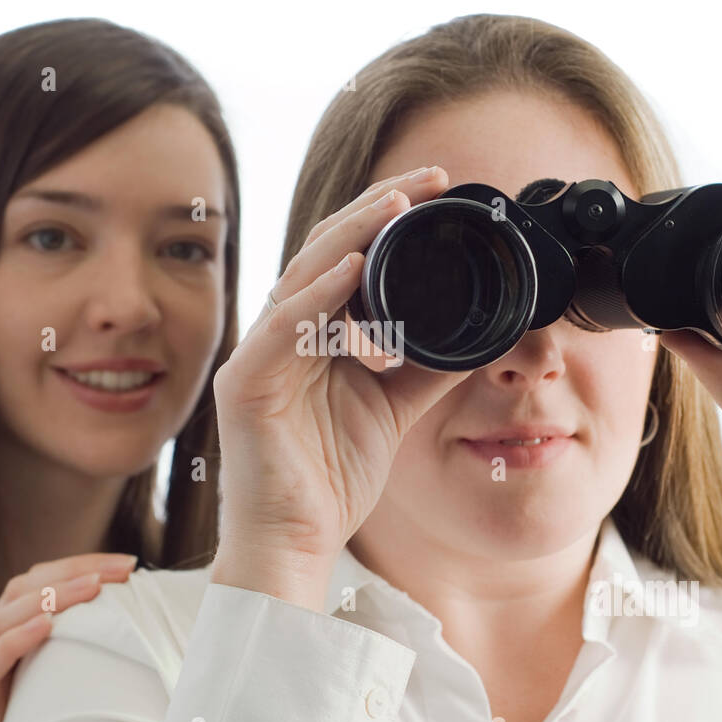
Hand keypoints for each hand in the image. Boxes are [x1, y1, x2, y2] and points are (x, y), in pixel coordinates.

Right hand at [0, 552, 137, 721]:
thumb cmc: (44, 720)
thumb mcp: (68, 672)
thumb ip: (88, 642)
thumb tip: (145, 617)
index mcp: (13, 627)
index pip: (42, 578)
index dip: (81, 564)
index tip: (127, 564)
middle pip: (23, 587)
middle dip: (73, 572)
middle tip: (118, 570)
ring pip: (3, 617)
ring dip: (52, 597)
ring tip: (91, 587)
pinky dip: (16, 640)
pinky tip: (46, 626)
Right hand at [211, 166, 474, 609]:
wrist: (296, 543)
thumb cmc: (330, 479)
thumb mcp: (393, 408)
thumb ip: (425, 367)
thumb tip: (475, 332)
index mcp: (309, 335)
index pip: (345, 257)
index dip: (385, 218)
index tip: (437, 189)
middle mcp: (279, 335)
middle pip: (324, 252)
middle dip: (376, 208)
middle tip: (429, 178)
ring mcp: (257, 356)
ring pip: (302, 277)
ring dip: (351, 236)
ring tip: (397, 205)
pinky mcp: (245, 385)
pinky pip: (284, 328)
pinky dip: (320, 296)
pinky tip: (354, 268)